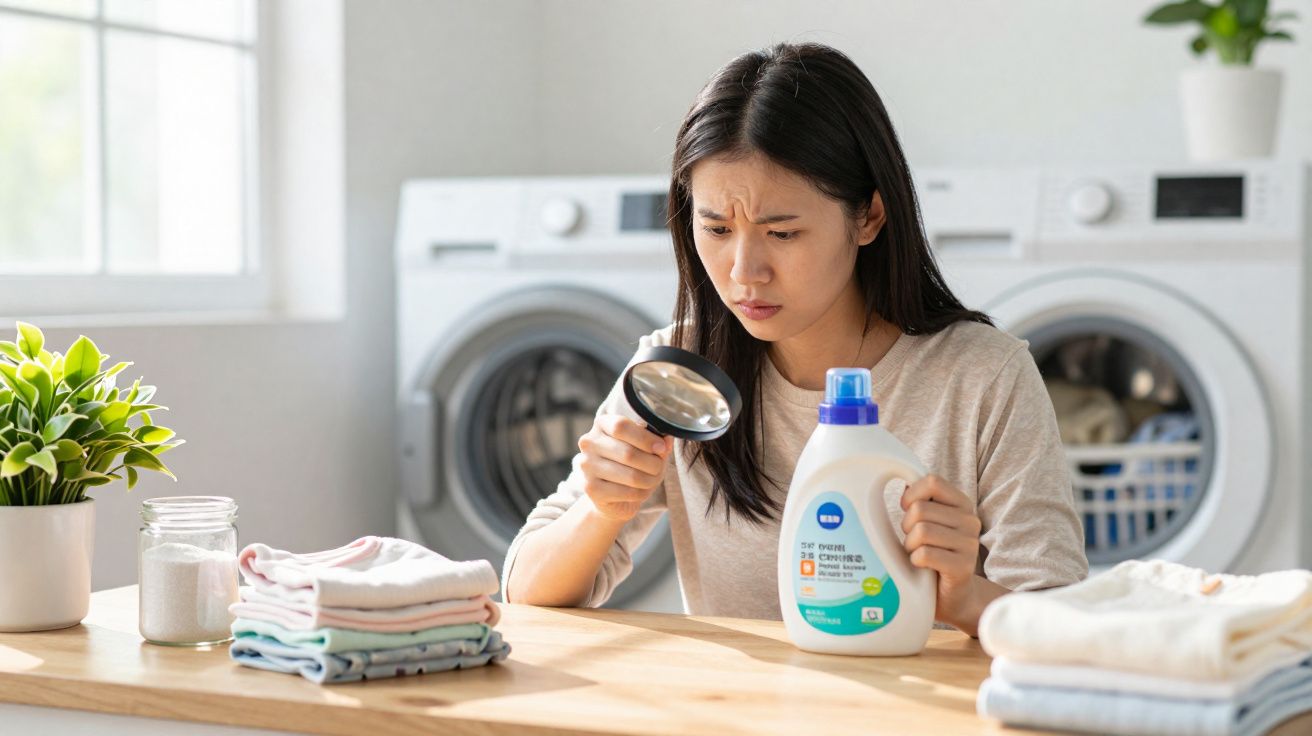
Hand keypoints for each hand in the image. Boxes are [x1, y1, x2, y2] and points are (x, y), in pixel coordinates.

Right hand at [576, 415, 671, 522]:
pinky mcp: (591, 489)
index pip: (621, 426)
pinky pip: (627, 492)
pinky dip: (641, 493)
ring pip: (631, 475)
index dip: (646, 438)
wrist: (613, 495)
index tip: (661, 447)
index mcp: (602, 424)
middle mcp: (589, 443)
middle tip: (659, 467)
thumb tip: (666, 440)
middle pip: (628, 453)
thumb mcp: (646, 447)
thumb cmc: (632, 464)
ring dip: (650, 480)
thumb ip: (657, 441)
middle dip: (652, 463)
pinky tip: (640, 491)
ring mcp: (587, 466)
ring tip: (652, 480)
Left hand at [900, 474, 982, 623]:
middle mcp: (970, 520)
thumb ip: (921, 501)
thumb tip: (903, 479)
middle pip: (920, 509)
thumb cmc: (933, 553)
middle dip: (906, 526)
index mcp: (962, 504)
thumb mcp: (928, 522)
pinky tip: (922, 566)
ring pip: (921, 531)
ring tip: (917, 553)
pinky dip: (915, 560)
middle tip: (913, 540)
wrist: (952, 594)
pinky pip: (925, 554)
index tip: (907, 509)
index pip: (932, 481)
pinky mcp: (963, 567)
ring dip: (910, 545)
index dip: (911, 494)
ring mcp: (970, 544)